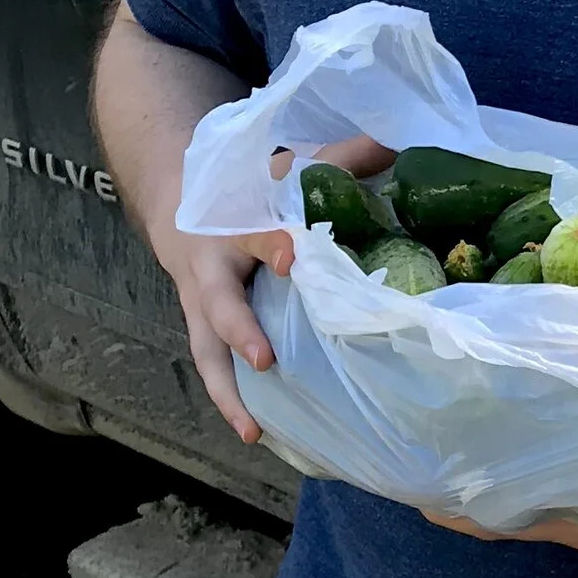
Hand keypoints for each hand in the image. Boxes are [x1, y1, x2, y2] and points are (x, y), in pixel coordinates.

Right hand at [165, 135, 389, 444]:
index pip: (253, 231)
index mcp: (234, 224)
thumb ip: (337, 161)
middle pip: (218, 303)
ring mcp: (200, 308)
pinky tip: (261, 435)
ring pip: (206, 352)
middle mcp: (211, 270)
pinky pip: (215, 372)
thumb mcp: (282, 169)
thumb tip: (397, 142)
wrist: (180, 207)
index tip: (291, 253)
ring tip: (252, 431)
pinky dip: (233, 403)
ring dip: (228, 392)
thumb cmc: (246, 193)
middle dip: (239, 331)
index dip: (271, 242)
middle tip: (265, 360)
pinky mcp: (204, 335)